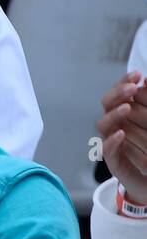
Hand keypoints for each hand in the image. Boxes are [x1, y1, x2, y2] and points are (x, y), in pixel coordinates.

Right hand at [97, 71, 146, 203]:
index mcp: (125, 115)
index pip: (118, 94)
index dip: (123, 83)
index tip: (137, 75)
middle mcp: (116, 127)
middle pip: (106, 105)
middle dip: (117, 94)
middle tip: (131, 88)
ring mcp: (114, 144)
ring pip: (103, 126)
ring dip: (114, 115)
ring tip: (127, 108)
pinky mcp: (116, 163)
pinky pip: (108, 152)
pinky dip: (112, 142)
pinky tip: (121, 134)